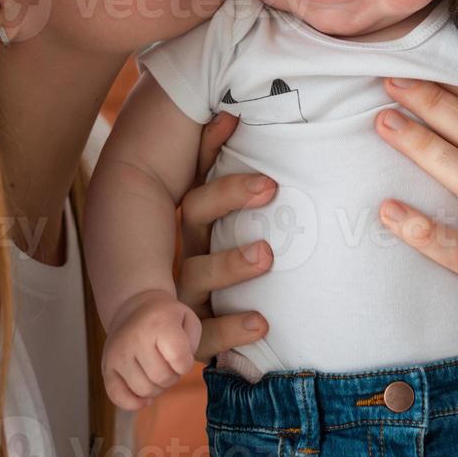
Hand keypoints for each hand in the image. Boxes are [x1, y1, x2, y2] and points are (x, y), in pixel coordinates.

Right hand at [103, 289, 201, 410]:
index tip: (182, 356)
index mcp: (159, 323)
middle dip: (172, 376)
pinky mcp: (106, 367)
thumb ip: (192, 345)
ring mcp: (118, 353)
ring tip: (156, 370)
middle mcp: (135, 338)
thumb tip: (177, 370)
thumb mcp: (188, 321)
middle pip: (162, 378)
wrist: (135, 309)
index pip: (180, 360)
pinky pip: (118, 397)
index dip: (186, 364)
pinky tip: (143, 396)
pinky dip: (133, 402)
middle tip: (168, 363)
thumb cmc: (167, 319)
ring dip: (156, 387)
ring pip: (144, 391)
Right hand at [175, 113, 275, 360]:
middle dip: (228, 196)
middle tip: (270, 185)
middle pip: (195, 216)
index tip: (231, 120)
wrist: (221, 336)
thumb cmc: (250, 272)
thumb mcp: (252, 227)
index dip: (207, 147)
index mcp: (197, 224)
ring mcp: (187, 295)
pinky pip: (207, 335)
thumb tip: (256, 120)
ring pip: (198, 274)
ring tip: (266, 255)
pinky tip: (261, 323)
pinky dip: (231, 329)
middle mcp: (187, 253)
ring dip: (230, 263)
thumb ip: (255, 187)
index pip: (198, 176)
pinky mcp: (195, 335)